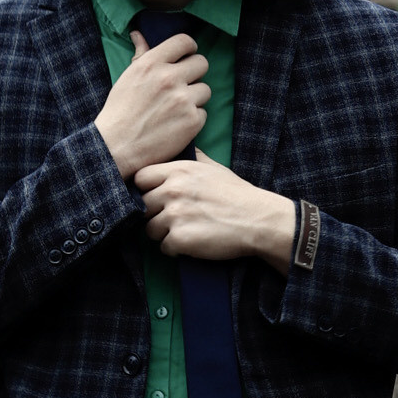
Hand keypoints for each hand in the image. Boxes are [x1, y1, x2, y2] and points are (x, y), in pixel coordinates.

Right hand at [94, 29, 209, 176]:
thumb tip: (139, 34)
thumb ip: (141, 55)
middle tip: (184, 84)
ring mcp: (183, 100)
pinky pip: (203, 113)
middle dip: (195, 73)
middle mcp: (169, 78)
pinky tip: (176, 125)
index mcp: (152, 63)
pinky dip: (193, 119)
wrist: (116, 148)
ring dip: (195, 98)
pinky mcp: (192, 121)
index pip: (184, 41)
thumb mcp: (127, 78)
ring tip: (178, 108)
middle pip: (202, 63)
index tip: (187, 57)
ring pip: (205, 89)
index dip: (189, 49)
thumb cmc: (119, 112)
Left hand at [135, 150, 295, 274]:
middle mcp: (172, 190)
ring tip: (184, 231)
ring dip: (163, 233)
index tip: (156, 197)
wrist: (258, 219)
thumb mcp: (214, 167)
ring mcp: (174, 215)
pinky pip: (164, 247)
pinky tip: (192, 243)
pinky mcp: (180, 238)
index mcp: (178, 171)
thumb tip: (182, 148)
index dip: (146, 189)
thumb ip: (192, 159)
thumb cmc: (237, 194)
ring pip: (150, 229)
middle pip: (141, 205)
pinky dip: (176, 249)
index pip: (140, 178)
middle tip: (172, 218)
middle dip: (153, 213)